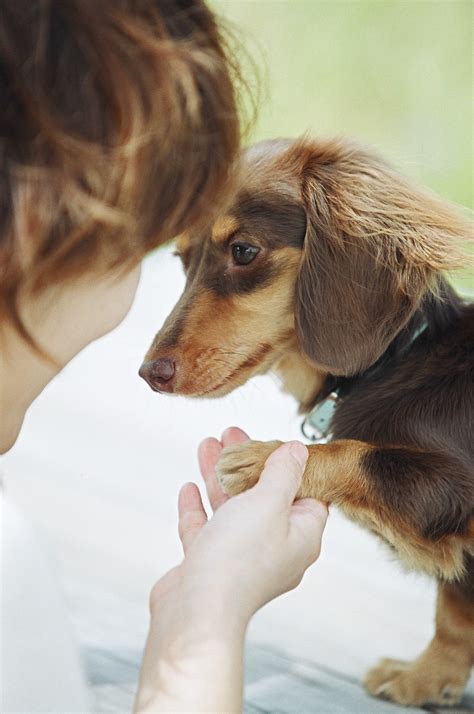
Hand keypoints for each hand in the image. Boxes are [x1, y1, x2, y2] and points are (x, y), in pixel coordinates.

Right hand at [177, 430, 327, 621]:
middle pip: (264, 496)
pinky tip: (189, 488)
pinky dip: (199, 508)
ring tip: (208, 445)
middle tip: (232, 434)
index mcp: (300, 536)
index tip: (273, 444)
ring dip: (219, 477)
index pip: (305, 494)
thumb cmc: (239, 559)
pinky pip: (206, 530)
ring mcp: (241, 558)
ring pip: (232, 509)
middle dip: (247, 464)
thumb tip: (299, 451)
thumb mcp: (269, 502)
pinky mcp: (210, 566)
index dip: (291, 466)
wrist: (197, 611)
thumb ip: (284, 473)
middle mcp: (274, 548)